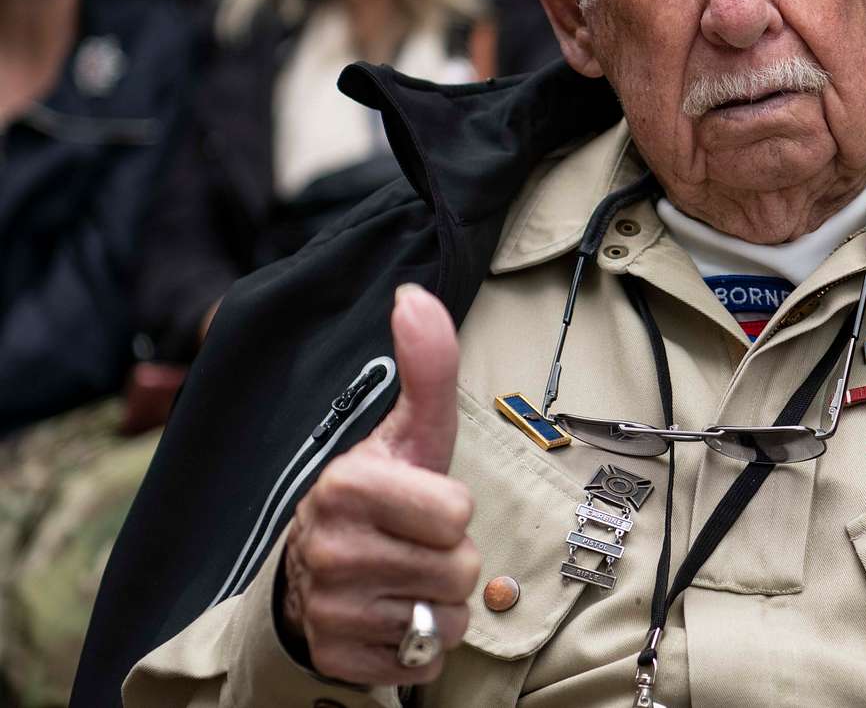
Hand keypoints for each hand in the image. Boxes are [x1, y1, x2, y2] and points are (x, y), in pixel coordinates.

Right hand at [279, 284, 479, 684]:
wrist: (314, 567)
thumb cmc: (381, 492)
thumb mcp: (408, 431)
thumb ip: (425, 367)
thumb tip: (415, 296)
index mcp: (345, 486)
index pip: (456, 513)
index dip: (452, 509)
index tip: (421, 501)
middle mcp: (328, 550)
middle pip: (459, 569)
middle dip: (451, 558)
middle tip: (414, 542)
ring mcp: (329, 610)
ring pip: (445, 618)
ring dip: (438, 601)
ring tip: (404, 575)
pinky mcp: (338, 660)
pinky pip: (422, 661)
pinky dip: (417, 643)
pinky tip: (389, 612)